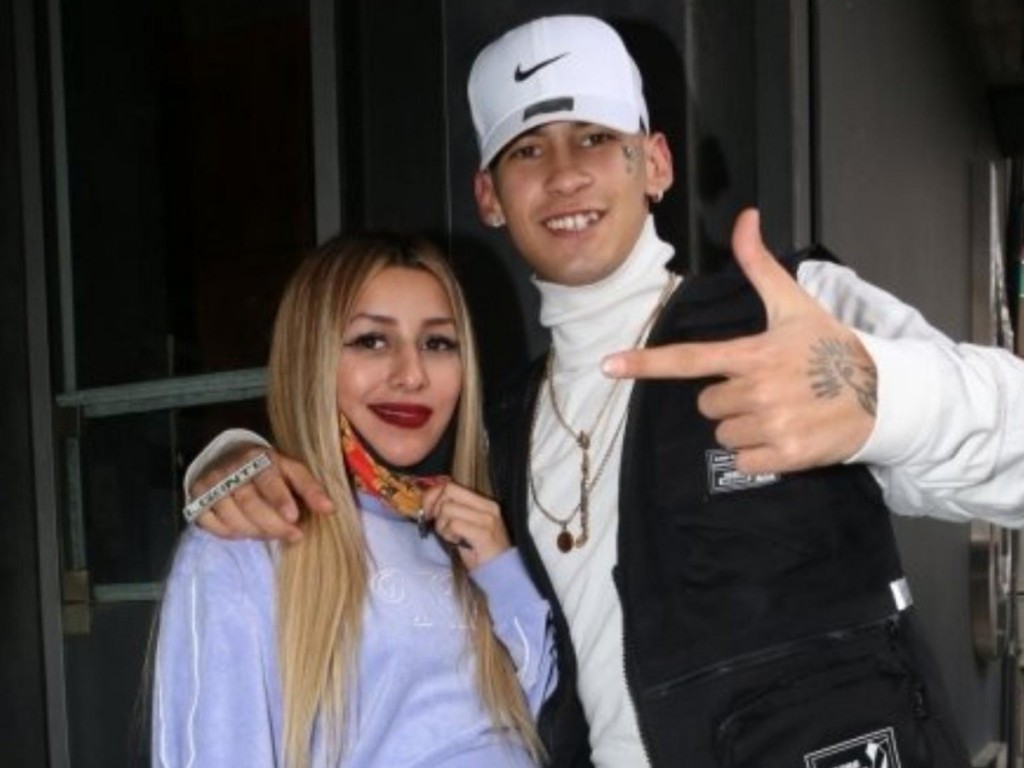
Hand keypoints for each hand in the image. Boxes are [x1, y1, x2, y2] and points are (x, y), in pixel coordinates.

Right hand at [190, 445, 333, 541]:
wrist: (229, 458)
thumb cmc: (267, 469)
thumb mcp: (291, 470)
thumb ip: (309, 487)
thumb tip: (330, 509)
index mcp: (256, 457)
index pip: (268, 479)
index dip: (280, 499)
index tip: (294, 517)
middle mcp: (230, 469)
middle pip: (249, 502)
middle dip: (273, 523)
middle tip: (293, 535)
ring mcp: (210, 485)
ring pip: (231, 516)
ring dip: (254, 531)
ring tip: (273, 534)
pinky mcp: (196, 500)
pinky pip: (212, 524)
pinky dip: (231, 533)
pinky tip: (246, 531)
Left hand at [421, 482, 509, 569]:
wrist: (501, 572)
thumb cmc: (480, 550)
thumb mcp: (467, 524)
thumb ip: (454, 510)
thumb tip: (429, 499)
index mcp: (484, 502)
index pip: (451, 486)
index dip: (433, 496)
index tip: (428, 512)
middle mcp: (487, 507)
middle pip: (448, 493)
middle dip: (436, 509)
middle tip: (439, 526)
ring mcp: (487, 519)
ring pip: (448, 509)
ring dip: (442, 525)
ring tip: (451, 537)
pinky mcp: (483, 534)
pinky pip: (454, 524)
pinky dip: (449, 534)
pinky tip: (456, 542)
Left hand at [602, 208, 876, 474]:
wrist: (882, 394)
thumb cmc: (829, 347)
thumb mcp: (794, 305)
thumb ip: (760, 265)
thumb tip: (744, 217)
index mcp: (752, 353)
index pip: (688, 359)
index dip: (644, 363)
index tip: (607, 366)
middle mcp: (757, 389)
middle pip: (706, 403)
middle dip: (729, 397)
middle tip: (766, 387)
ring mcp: (771, 423)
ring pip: (722, 433)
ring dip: (744, 425)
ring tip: (780, 409)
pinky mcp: (785, 455)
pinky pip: (742, 460)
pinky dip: (758, 453)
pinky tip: (784, 434)